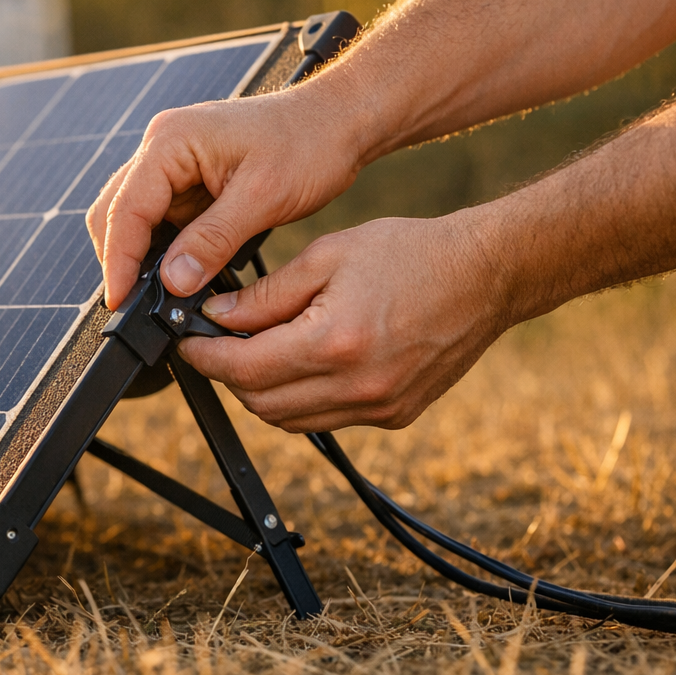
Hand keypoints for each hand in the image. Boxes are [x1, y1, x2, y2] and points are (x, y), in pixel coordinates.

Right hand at [87, 77, 377, 309]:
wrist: (337, 122)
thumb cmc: (307, 144)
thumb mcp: (263, 197)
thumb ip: (212, 240)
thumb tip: (172, 283)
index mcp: (171, 141)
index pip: (124, 209)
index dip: (119, 261)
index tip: (121, 302)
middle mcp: (162, 146)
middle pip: (115, 212)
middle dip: (122, 260)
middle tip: (137, 307)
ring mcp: (172, 162)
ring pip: (134, 218)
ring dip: (142, 257)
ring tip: (160, 298)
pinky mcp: (188, 179)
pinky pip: (161, 220)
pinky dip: (164, 250)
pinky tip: (180, 276)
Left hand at [176, 213, 510, 431]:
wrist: (486, 275)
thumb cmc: (412, 253)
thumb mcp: (328, 255)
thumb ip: (267, 294)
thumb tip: (217, 317)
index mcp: (334, 342)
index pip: (244, 368)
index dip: (205, 356)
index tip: (189, 341)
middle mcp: (357, 386)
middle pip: (261, 403)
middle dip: (230, 375)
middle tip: (217, 342)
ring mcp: (378, 407)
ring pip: (290, 420)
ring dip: (263, 391)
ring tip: (258, 349)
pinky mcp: (395, 415)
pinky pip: (327, 419)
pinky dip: (303, 397)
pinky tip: (304, 360)